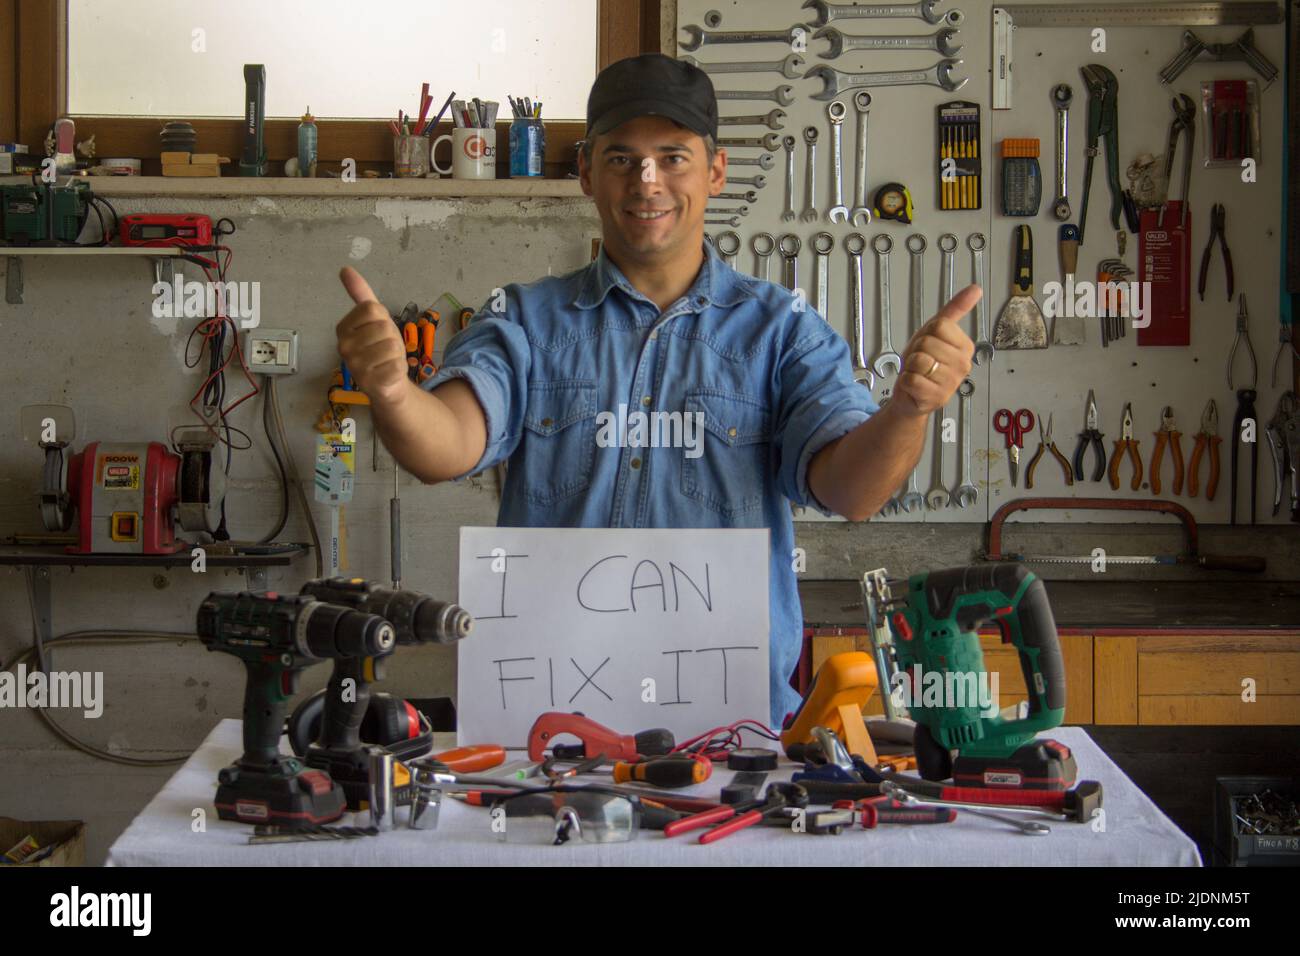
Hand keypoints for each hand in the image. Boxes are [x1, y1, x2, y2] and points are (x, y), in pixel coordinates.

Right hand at [336, 267, 409, 405]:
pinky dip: (399, 369)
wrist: (387, 382)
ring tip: (387, 361)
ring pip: (392, 346)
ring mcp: (355, 366)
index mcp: (342, 328)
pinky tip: (389, 374)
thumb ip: (360, 294)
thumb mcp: (374, 319)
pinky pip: (396, 365)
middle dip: (392, 337)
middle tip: (385, 349)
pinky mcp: (370, 383)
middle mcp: (343, 347)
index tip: (379, 331)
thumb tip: (345, 269)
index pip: (372, 308)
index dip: (383, 318)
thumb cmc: (380, 347)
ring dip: (397, 354)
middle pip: (383, 327)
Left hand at [888, 284, 979, 418]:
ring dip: (911, 367)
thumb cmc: (924, 362)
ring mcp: (951, 383)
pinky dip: (906, 382)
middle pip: (927, 342)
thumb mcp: (935, 331)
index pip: (940, 325)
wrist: (912, 394)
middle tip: (922, 361)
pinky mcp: (936, 397)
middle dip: (917, 350)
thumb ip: (955, 309)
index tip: (929, 344)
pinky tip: (915, 386)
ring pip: (919, 360)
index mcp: (966, 346)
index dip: (927, 333)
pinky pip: (912, 379)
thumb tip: (976, 289)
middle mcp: (963, 365)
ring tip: (919, 373)